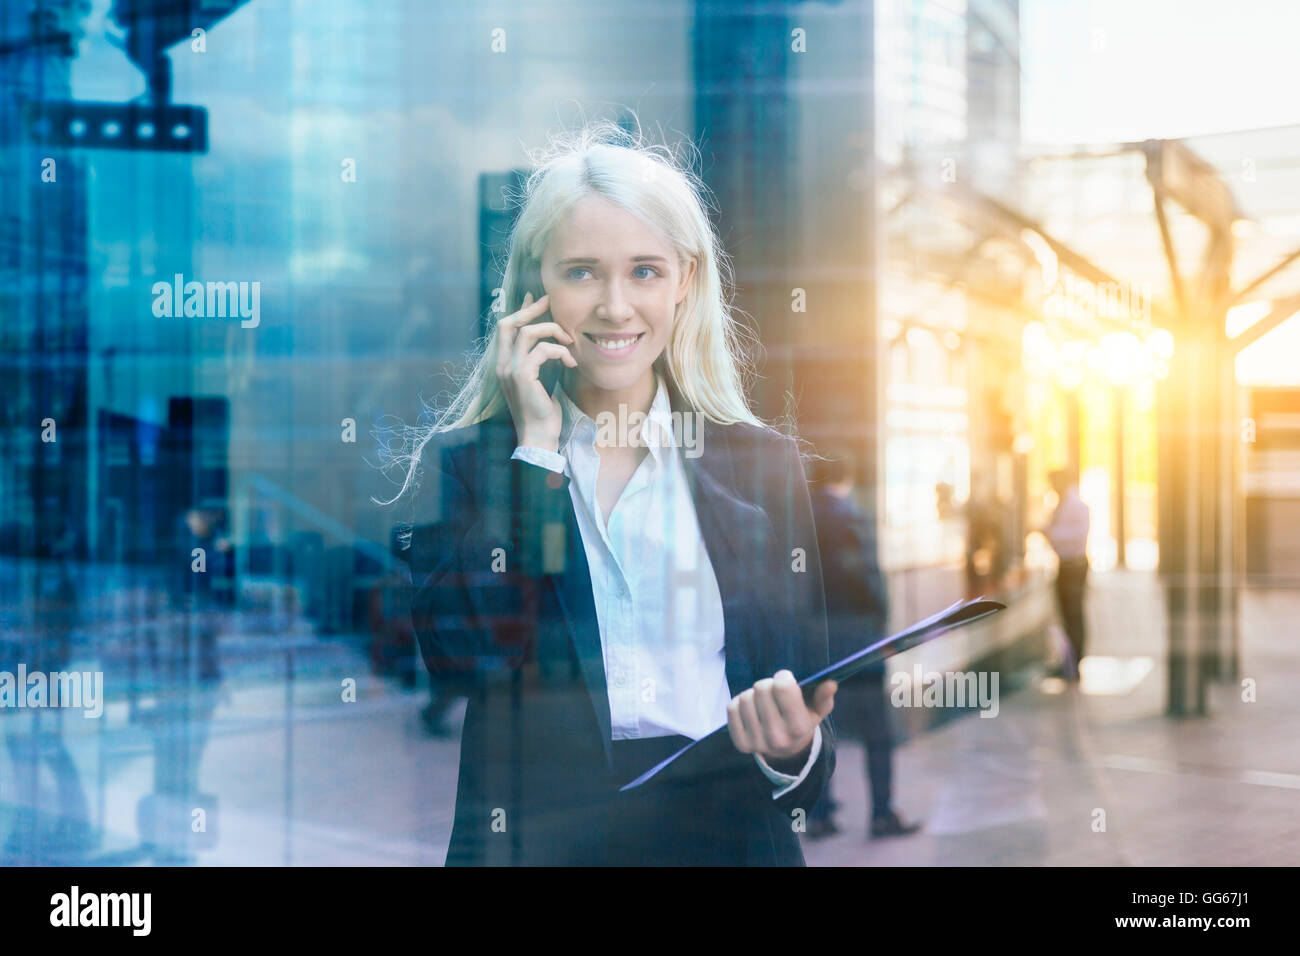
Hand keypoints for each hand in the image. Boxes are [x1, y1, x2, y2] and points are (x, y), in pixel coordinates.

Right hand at [495, 292, 576, 450]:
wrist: (538, 437)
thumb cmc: (541, 412)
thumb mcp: (538, 381)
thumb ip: (538, 362)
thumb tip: (549, 344)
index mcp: (503, 364)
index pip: (505, 328)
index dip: (520, 310)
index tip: (535, 299)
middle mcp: (501, 364)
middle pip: (509, 323)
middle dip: (530, 309)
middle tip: (549, 302)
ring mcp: (509, 370)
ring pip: (528, 332)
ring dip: (552, 330)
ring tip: (569, 340)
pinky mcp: (522, 376)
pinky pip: (543, 350)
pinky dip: (560, 351)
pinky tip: (571, 363)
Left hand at [727, 670, 836, 765]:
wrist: (786, 749)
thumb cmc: (801, 720)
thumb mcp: (817, 710)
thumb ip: (824, 697)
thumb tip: (830, 683)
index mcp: (799, 727)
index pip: (783, 687)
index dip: (783, 677)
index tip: (786, 680)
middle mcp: (778, 738)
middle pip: (762, 688)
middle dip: (768, 684)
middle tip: (773, 691)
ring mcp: (758, 742)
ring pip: (745, 697)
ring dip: (753, 694)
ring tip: (763, 701)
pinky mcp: (741, 743)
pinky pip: (731, 708)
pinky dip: (739, 704)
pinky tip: (751, 709)